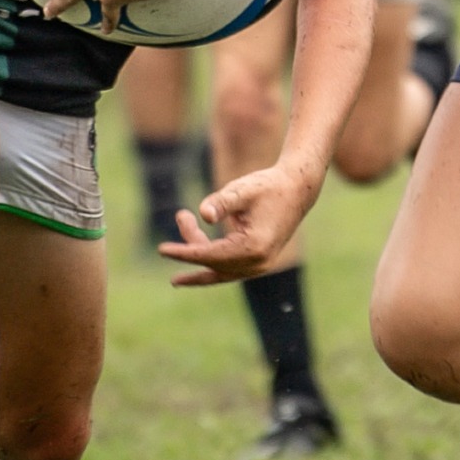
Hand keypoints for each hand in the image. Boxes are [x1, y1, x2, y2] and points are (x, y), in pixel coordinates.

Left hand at [159, 161, 320, 285]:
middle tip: (181, 215)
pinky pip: (228, 272)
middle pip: (212, 262)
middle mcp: (258, 263)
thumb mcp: (242, 190)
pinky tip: (191, 273)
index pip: (210, 256)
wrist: (297, 190)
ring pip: (219, 269)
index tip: (161, 250)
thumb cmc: (268, 186)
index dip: (183, 253)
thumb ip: (222, 202)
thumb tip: (204, 215)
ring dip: (199, 255)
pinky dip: (210, 267)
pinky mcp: (259, 264)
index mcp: (253, 247)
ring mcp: (260, 267)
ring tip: (179, 231)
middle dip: (191, 242)